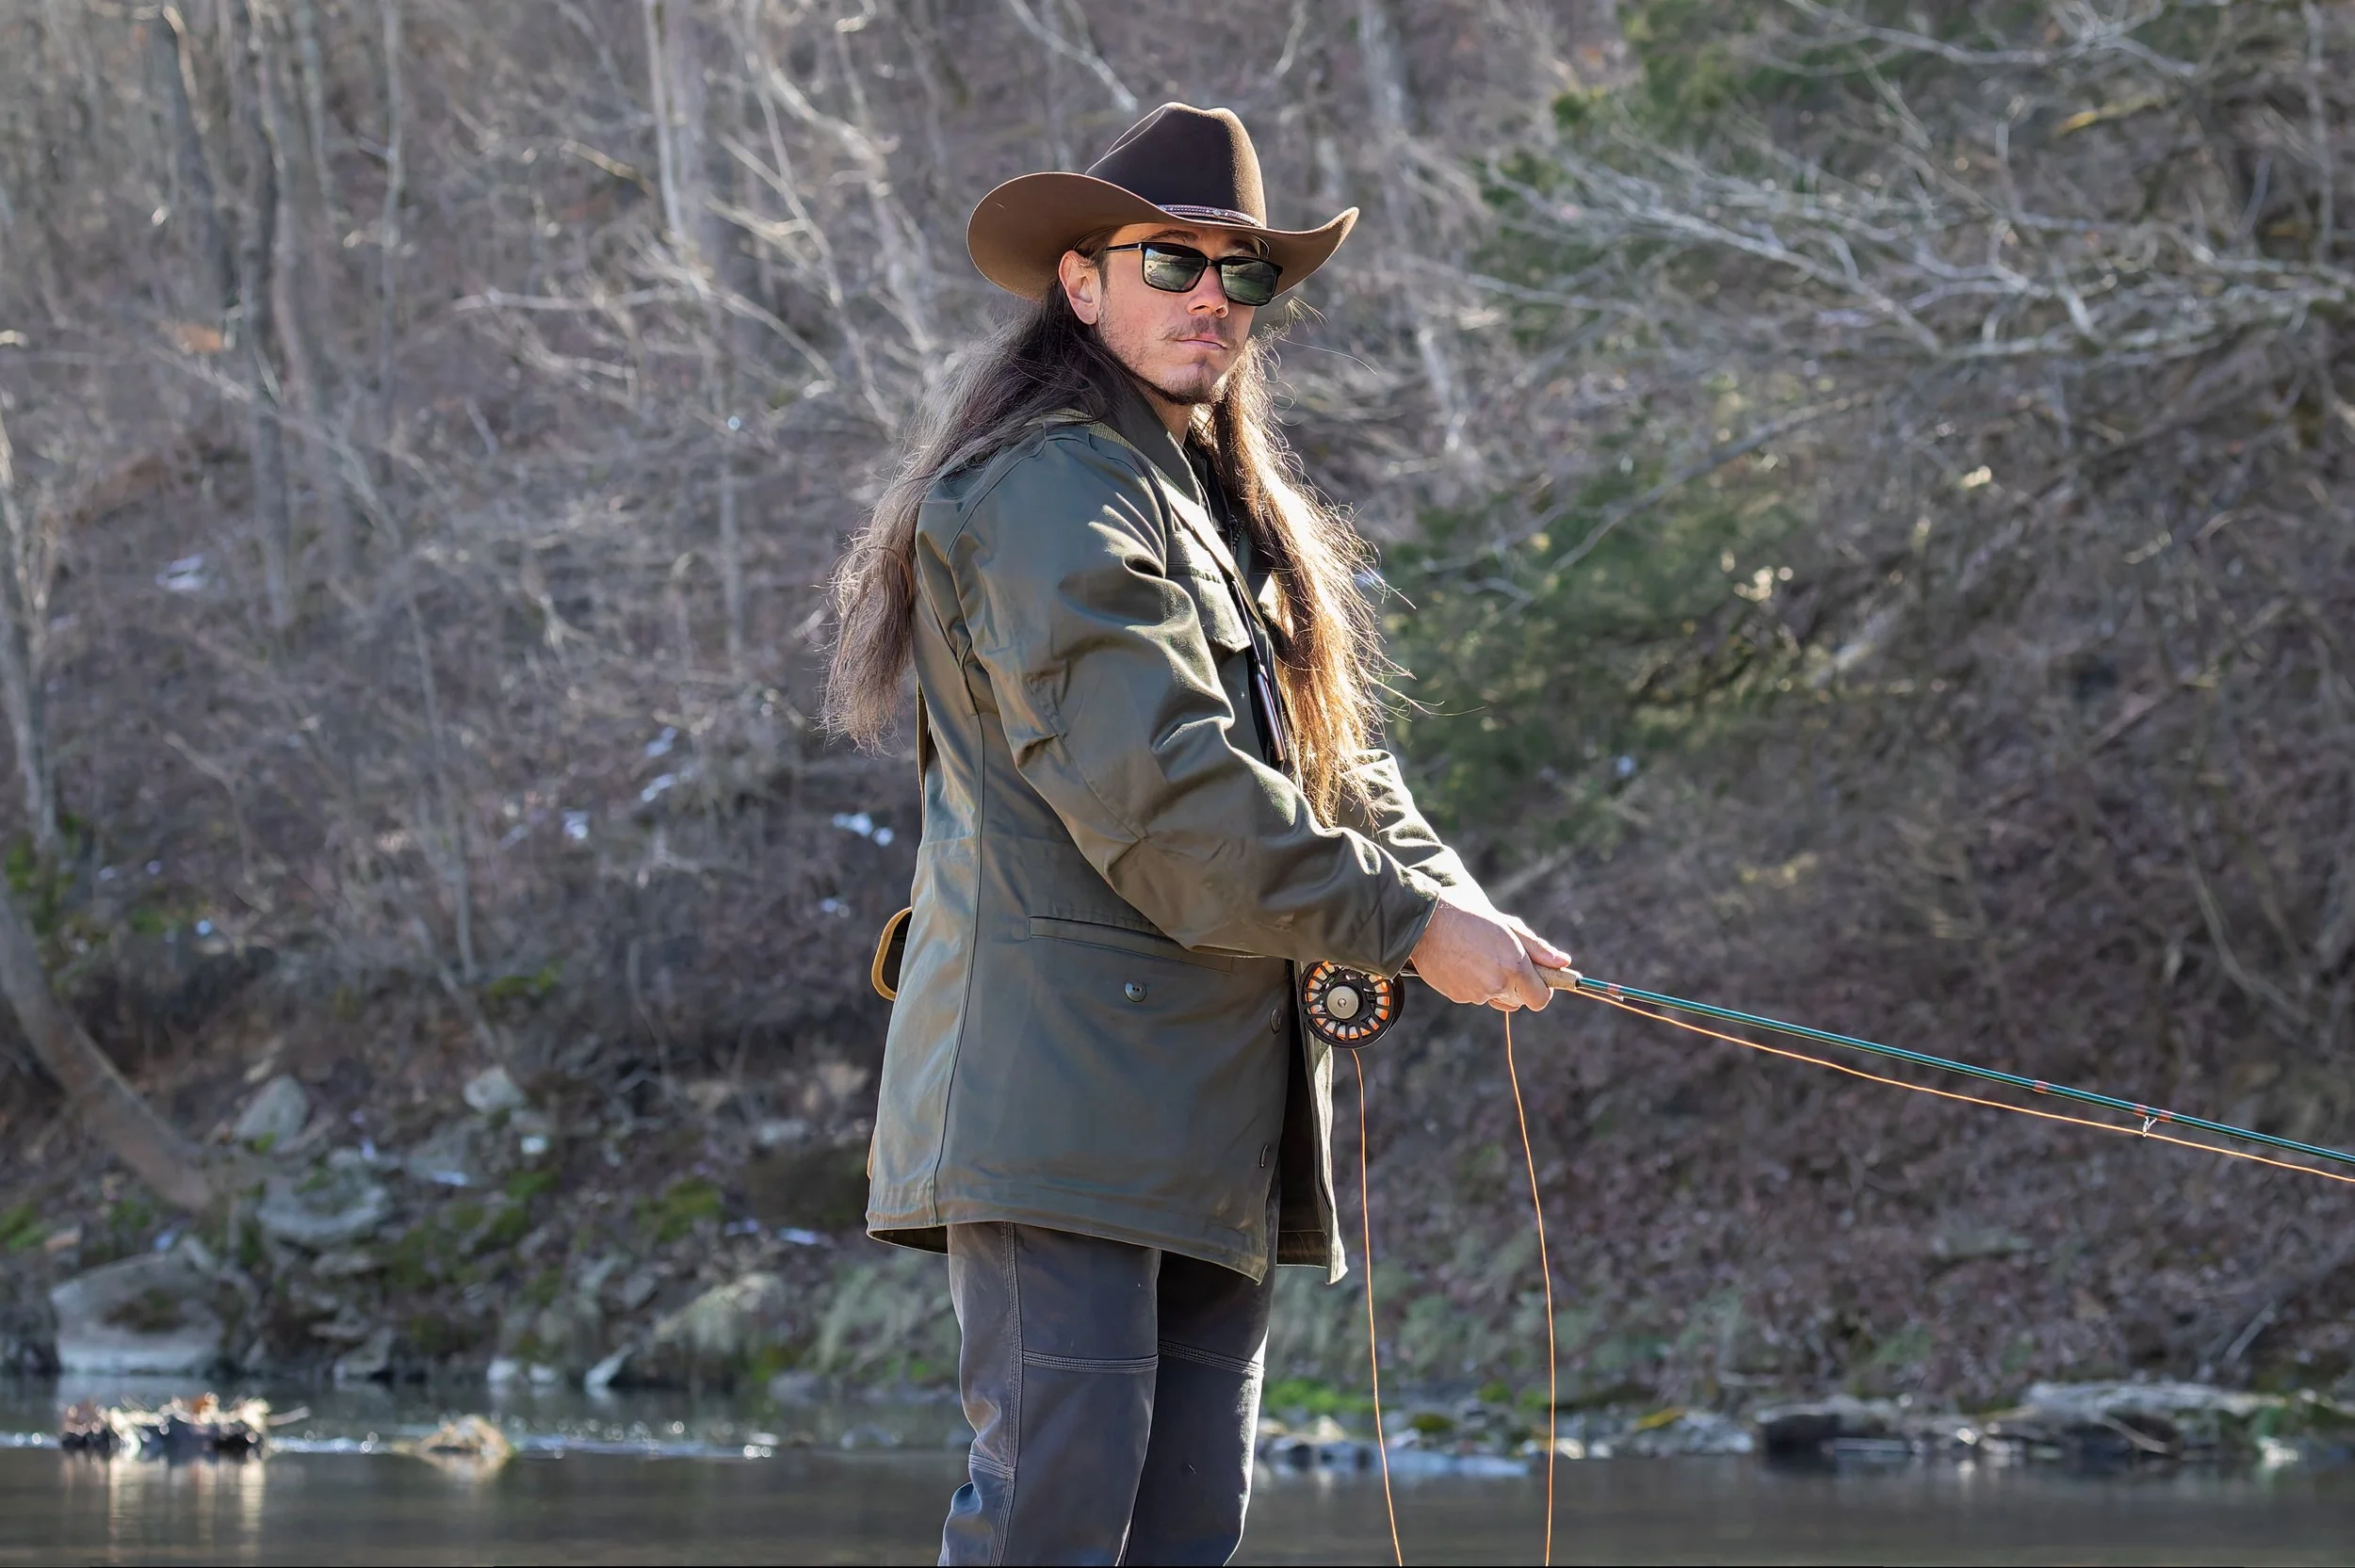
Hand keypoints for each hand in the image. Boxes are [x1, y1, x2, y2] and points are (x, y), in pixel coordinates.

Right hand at [1407, 893, 1573, 1011]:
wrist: (1425, 922)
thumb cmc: (1469, 916)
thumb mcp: (1508, 927)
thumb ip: (1538, 948)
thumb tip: (1563, 962)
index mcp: (1514, 967)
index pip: (1540, 999)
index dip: (1541, 989)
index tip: (1536, 977)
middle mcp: (1497, 985)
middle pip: (1518, 1000)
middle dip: (1516, 985)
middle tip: (1502, 959)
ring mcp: (1475, 994)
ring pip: (1494, 997)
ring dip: (1492, 983)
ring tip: (1476, 955)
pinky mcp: (1457, 996)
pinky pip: (1473, 995)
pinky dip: (1471, 983)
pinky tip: (1461, 961)